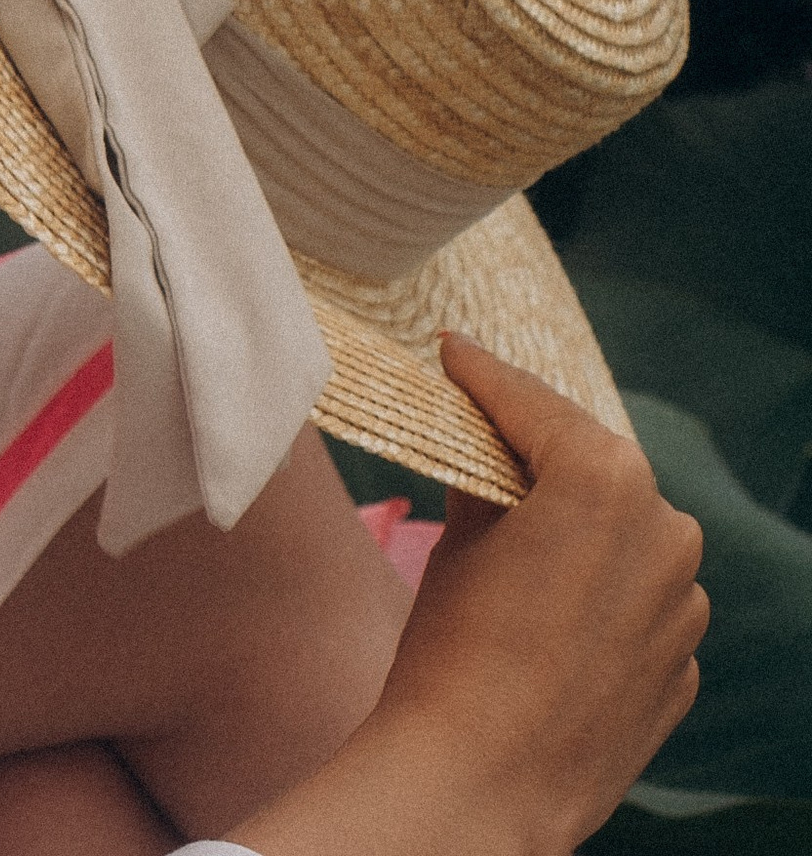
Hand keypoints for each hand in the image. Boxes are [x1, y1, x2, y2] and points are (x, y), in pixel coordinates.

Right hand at [236, 337, 704, 855]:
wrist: (481, 785)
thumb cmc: (456, 652)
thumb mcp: (460, 535)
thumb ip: (488, 473)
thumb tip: (490, 445)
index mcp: (608, 480)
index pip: (534, 403)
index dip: (484, 374)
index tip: (454, 353)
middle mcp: (667, 533)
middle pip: (592, 464)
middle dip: (539, 450)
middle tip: (481, 433)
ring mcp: (684, 608)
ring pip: (626, 536)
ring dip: (580, 527)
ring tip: (518, 539)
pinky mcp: (681, 667)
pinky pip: (641, 605)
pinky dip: (601, 595)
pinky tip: (550, 615)